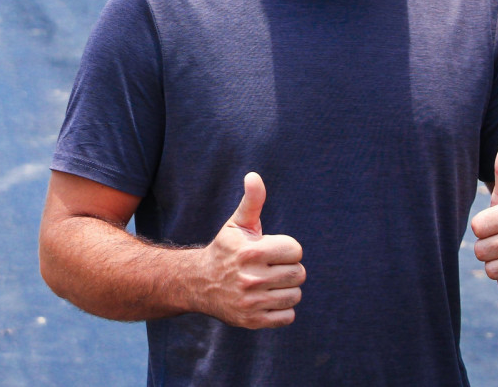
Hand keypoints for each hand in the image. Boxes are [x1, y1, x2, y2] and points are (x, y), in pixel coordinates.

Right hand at [199, 172, 304, 328]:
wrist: (199, 283)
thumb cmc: (225, 250)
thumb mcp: (237, 224)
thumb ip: (252, 201)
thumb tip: (254, 176)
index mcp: (251, 252)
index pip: (295, 251)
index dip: (286, 248)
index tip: (271, 250)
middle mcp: (251, 278)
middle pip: (299, 274)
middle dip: (288, 268)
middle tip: (271, 267)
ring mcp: (251, 302)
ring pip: (295, 295)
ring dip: (286, 289)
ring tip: (269, 283)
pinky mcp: (252, 321)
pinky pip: (288, 316)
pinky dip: (282, 309)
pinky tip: (267, 299)